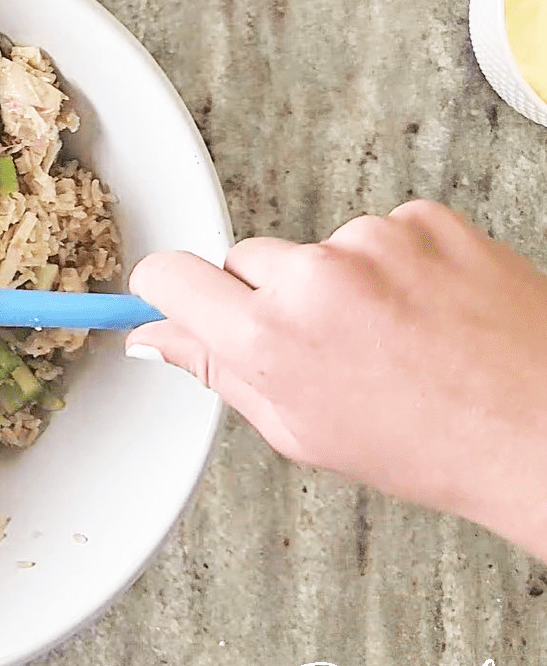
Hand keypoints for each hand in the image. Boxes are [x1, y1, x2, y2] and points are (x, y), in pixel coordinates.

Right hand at [126, 200, 546, 558]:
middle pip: (244, 260)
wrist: (544, 427)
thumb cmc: (431, 446)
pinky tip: (425, 312)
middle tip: (320, 347)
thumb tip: (157, 337)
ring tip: (392, 337)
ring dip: (337, 284)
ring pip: (315, 250)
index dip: (167, 290)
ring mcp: (372, 241)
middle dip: (267, 296)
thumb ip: (219, 371)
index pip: (169, 276)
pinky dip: (392, 267)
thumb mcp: (301, 429)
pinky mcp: (423, 218)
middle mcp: (313, 277)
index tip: (174, 297)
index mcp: (269, 339)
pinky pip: (378, 235)